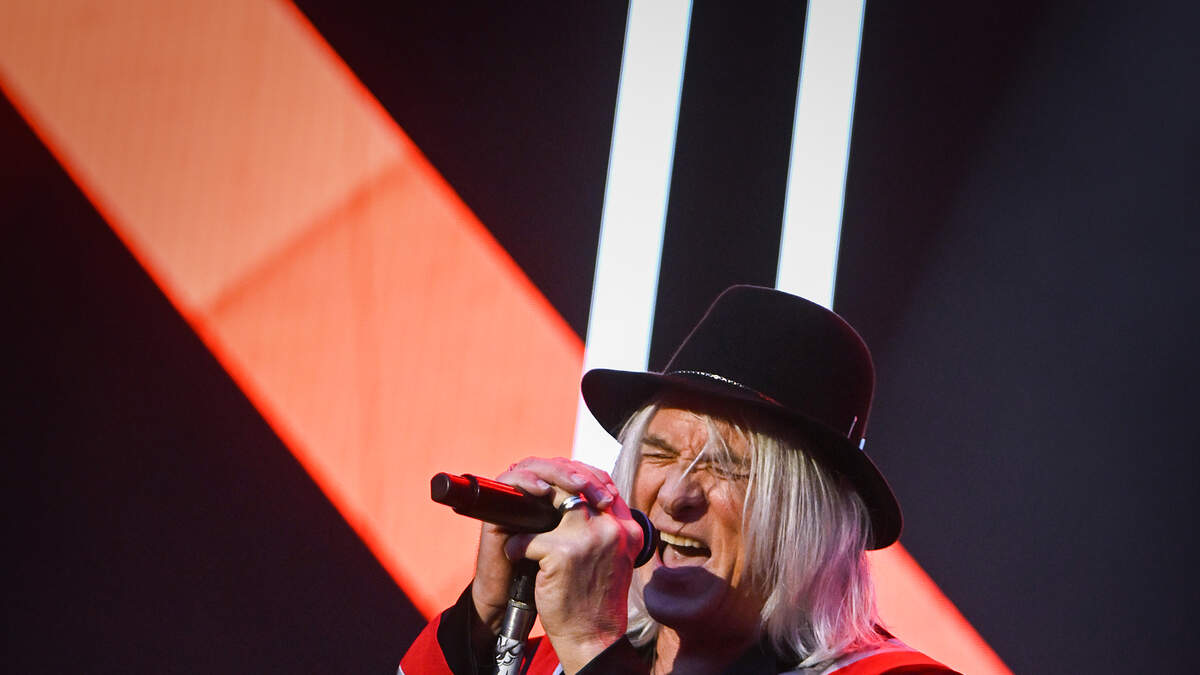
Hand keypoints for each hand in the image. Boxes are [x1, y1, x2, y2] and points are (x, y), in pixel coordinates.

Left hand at [469, 457, 641, 673]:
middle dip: (551, 486)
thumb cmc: (597, 600)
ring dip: (532, 510)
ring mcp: (589, 538)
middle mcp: (613, 528)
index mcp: (629, 529)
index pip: (604, 483)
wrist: (593, 637)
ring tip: (522, 522)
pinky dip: (517, 546)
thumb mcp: (615, 558)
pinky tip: (517, 556)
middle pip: (577, 485)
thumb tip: (580, 500)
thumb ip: (606, 529)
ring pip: (553, 500)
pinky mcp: (563, 552)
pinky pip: (528, 537)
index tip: (558, 482)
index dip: (579, 477)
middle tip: (531, 492)